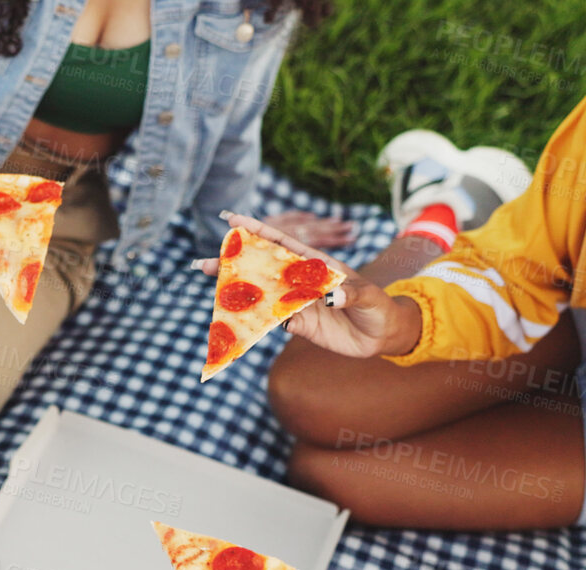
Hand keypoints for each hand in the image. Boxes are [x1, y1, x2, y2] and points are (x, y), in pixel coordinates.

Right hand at [192, 213, 417, 358]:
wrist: (382, 334)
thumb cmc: (379, 307)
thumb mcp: (369, 296)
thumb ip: (352, 293)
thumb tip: (335, 296)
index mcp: (315, 265)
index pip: (283, 243)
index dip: (257, 231)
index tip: (232, 219)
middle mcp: (301, 280)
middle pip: (262, 268)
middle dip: (233, 264)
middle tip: (204, 264)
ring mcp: (297, 302)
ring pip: (261, 294)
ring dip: (237, 292)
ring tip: (211, 290)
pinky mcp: (298, 324)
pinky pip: (271, 320)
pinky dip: (253, 319)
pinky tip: (232, 319)